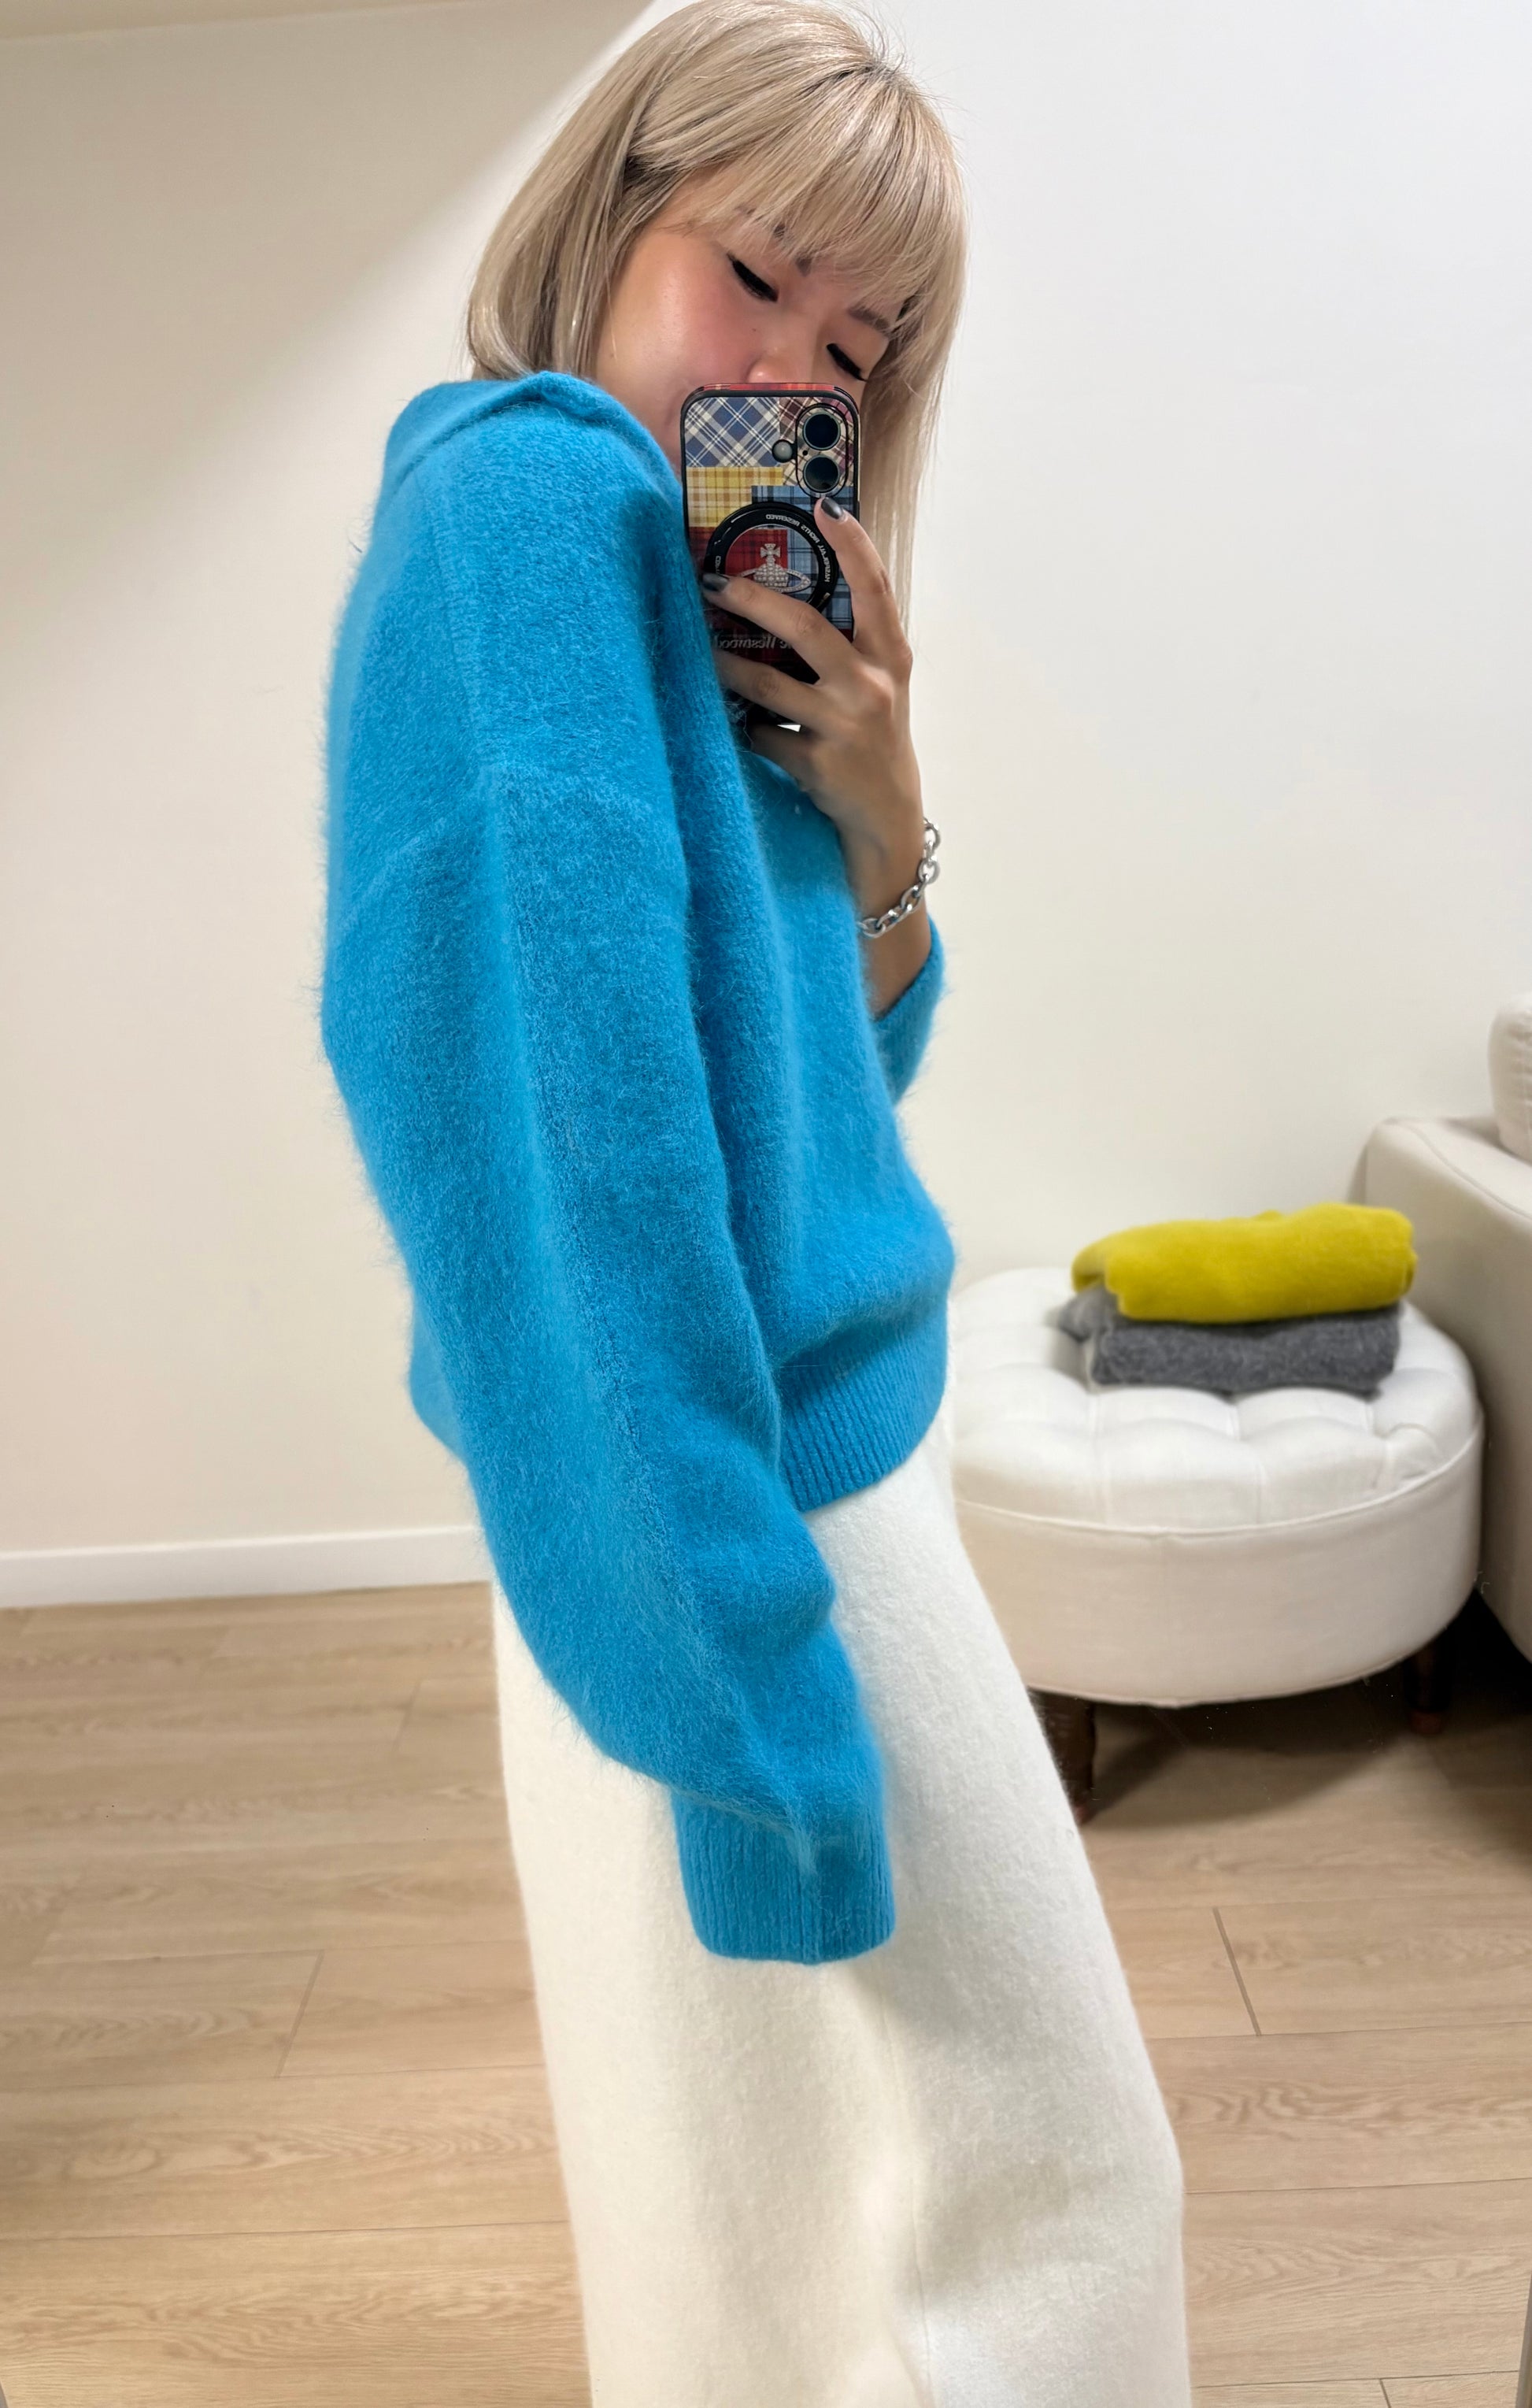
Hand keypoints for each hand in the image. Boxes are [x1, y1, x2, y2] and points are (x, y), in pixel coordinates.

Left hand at [703, 500, 927, 947]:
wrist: (887, 817)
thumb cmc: (874, 738)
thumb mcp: (880, 685)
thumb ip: (854, 643)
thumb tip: (791, 590)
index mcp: (890, 658)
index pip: (875, 589)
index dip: (853, 544)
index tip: (824, 504)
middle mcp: (871, 688)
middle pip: (806, 630)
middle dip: (754, 600)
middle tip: (713, 582)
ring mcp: (843, 728)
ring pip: (766, 685)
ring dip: (725, 666)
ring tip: (700, 650)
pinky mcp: (815, 764)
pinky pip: (759, 734)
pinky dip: (743, 726)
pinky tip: (736, 723)